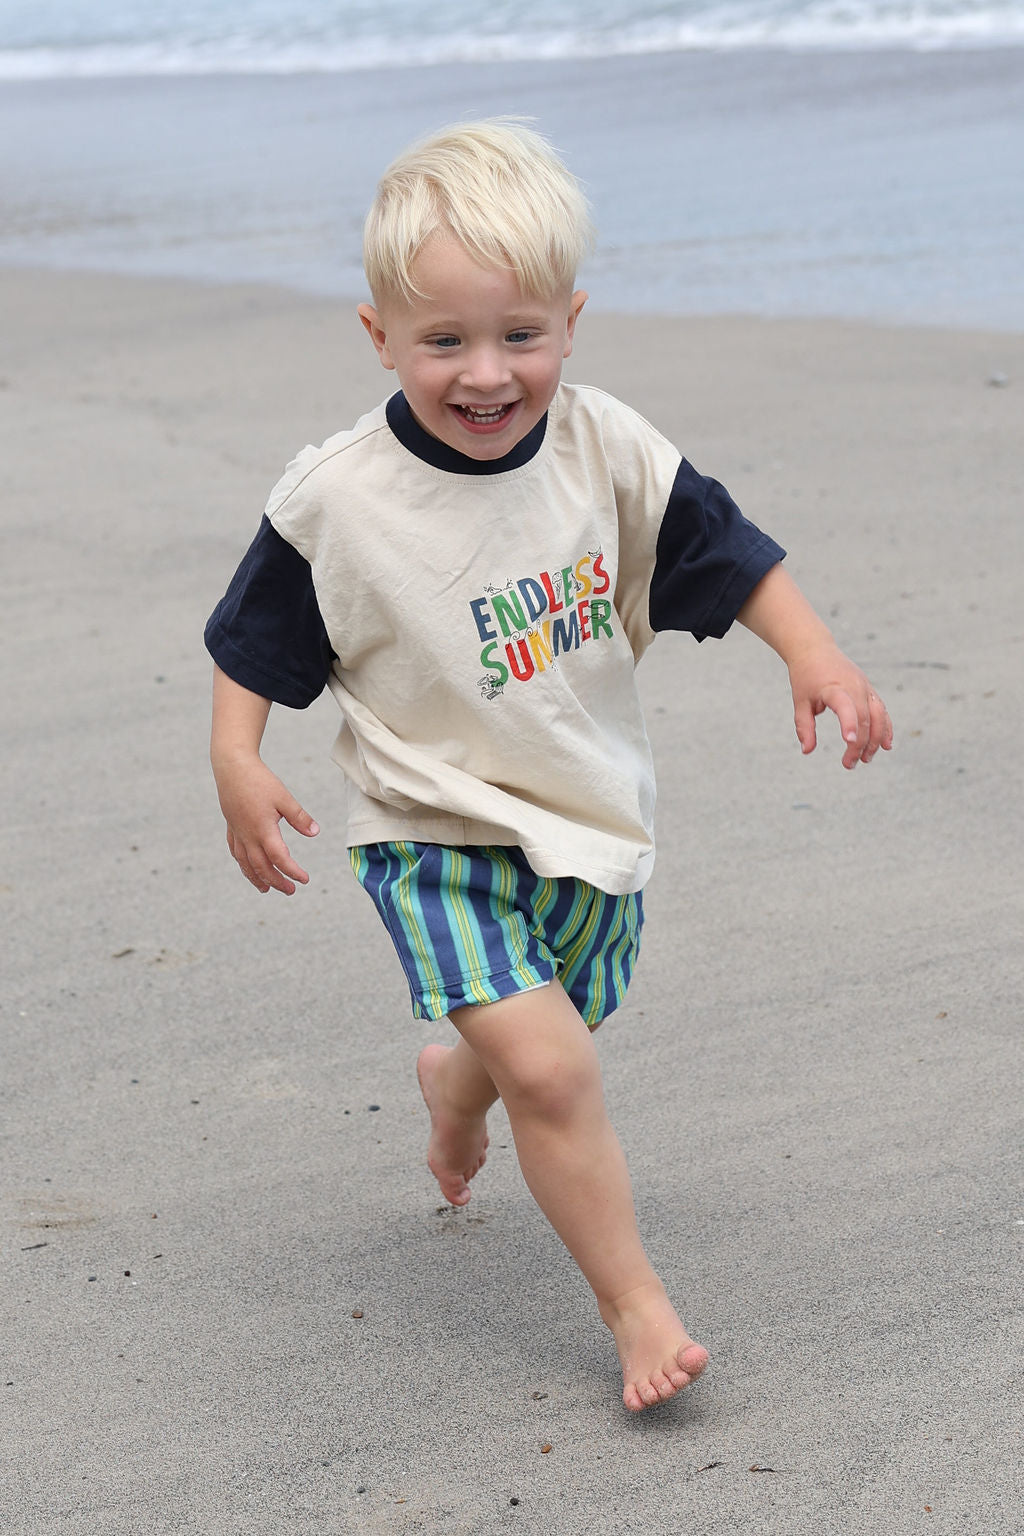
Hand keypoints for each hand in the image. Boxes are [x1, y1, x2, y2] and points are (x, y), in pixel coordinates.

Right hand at [215, 754, 319, 893]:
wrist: (231, 767)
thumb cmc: (259, 780)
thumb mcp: (284, 797)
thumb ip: (299, 817)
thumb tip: (315, 833)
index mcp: (263, 830)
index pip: (280, 858)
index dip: (292, 871)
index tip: (304, 879)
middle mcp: (248, 835)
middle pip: (261, 867)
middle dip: (276, 881)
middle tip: (290, 891)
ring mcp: (237, 832)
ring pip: (245, 863)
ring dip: (256, 878)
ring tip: (266, 889)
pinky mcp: (231, 826)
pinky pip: (236, 852)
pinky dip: (243, 864)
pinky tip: (248, 867)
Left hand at [788, 643, 893, 769]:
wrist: (815, 649)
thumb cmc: (805, 677)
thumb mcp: (800, 702)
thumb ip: (804, 727)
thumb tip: (807, 751)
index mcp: (833, 687)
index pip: (845, 706)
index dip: (849, 724)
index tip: (849, 742)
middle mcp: (853, 686)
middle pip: (864, 719)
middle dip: (859, 745)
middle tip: (849, 764)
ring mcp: (864, 687)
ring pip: (878, 716)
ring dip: (875, 740)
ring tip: (866, 759)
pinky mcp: (869, 688)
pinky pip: (881, 710)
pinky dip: (886, 728)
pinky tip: (885, 745)